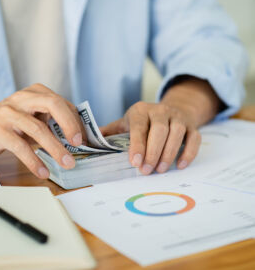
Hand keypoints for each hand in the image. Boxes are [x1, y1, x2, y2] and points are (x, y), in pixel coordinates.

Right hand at [0, 84, 85, 178]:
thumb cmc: (13, 123)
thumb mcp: (34, 116)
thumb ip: (53, 120)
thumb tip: (80, 136)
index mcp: (36, 92)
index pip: (62, 103)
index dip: (75, 121)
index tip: (84, 138)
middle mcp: (23, 98)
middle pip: (52, 105)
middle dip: (70, 124)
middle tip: (79, 144)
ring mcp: (9, 113)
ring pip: (38, 129)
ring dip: (56, 149)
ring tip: (67, 163)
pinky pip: (20, 147)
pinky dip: (34, 161)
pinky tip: (43, 171)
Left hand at [100, 77, 220, 174]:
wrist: (171, 110)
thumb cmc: (144, 121)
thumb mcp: (127, 122)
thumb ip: (111, 131)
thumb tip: (87, 139)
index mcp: (141, 110)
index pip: (139, 126)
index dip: (137, 144)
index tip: (135, 163)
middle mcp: (160, 110)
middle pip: (159, 129)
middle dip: (153, 152)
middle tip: (147, 171)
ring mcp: (178, 117)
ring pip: (177, 133)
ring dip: (169, 153)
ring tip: (161, 170)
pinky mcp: (192, 126)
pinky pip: (194, 138)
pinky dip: (189, 152)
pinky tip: (180, 165)